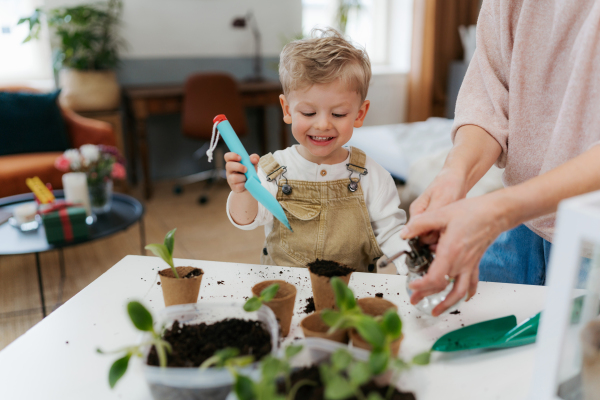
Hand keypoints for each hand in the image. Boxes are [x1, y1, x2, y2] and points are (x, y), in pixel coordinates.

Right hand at [225, 152, 259, 192]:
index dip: (232, 155)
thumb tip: (254, 159)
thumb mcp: (252, 164)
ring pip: (234, 177)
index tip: (240, 158)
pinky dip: (244, 185)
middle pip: (228, 166)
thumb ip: (254, 158)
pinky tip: (246, 184)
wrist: (251, 185)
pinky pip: (238, 186)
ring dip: (243, 177)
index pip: (227, 156)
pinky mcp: (234, 187)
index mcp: (233, 162)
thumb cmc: (249, 172)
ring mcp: (230, 179)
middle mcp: (230, 170)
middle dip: (238, 167)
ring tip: (247, 178)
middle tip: (246, 169)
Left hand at [401, 193, 507, 315]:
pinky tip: (463, 298)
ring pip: (458, 292)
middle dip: (426, 295)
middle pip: (442, 287)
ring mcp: (469, 265)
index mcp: (450, 252)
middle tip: (414, 299)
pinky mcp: (475, 263)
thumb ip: (420, 224)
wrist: (495, 213)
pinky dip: (467, 293)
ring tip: (437, 311)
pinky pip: (472, 283)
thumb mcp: (441, 214)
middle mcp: (460, 263)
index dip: (421, 286)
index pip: (434, 279)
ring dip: (447, 303)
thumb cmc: (472, 212)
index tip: (411, 285)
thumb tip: (404, 233)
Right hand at [408, 169, 468, 248]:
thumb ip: (428, 216)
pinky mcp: (437, 220)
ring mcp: (428, 219)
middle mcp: (420, 216)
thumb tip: (413, 230)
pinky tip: (454, 225)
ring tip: (453, 225)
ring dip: (443, 234)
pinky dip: (447, 231)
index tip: (442, 232)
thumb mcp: (440, 200)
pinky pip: (439, 232)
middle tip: (450, 227)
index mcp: (416, 211)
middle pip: (424, 236)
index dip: (428, 235)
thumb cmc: (449, 185)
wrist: (458, 178)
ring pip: (433, 236)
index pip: (415, 232)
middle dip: (437, 235)